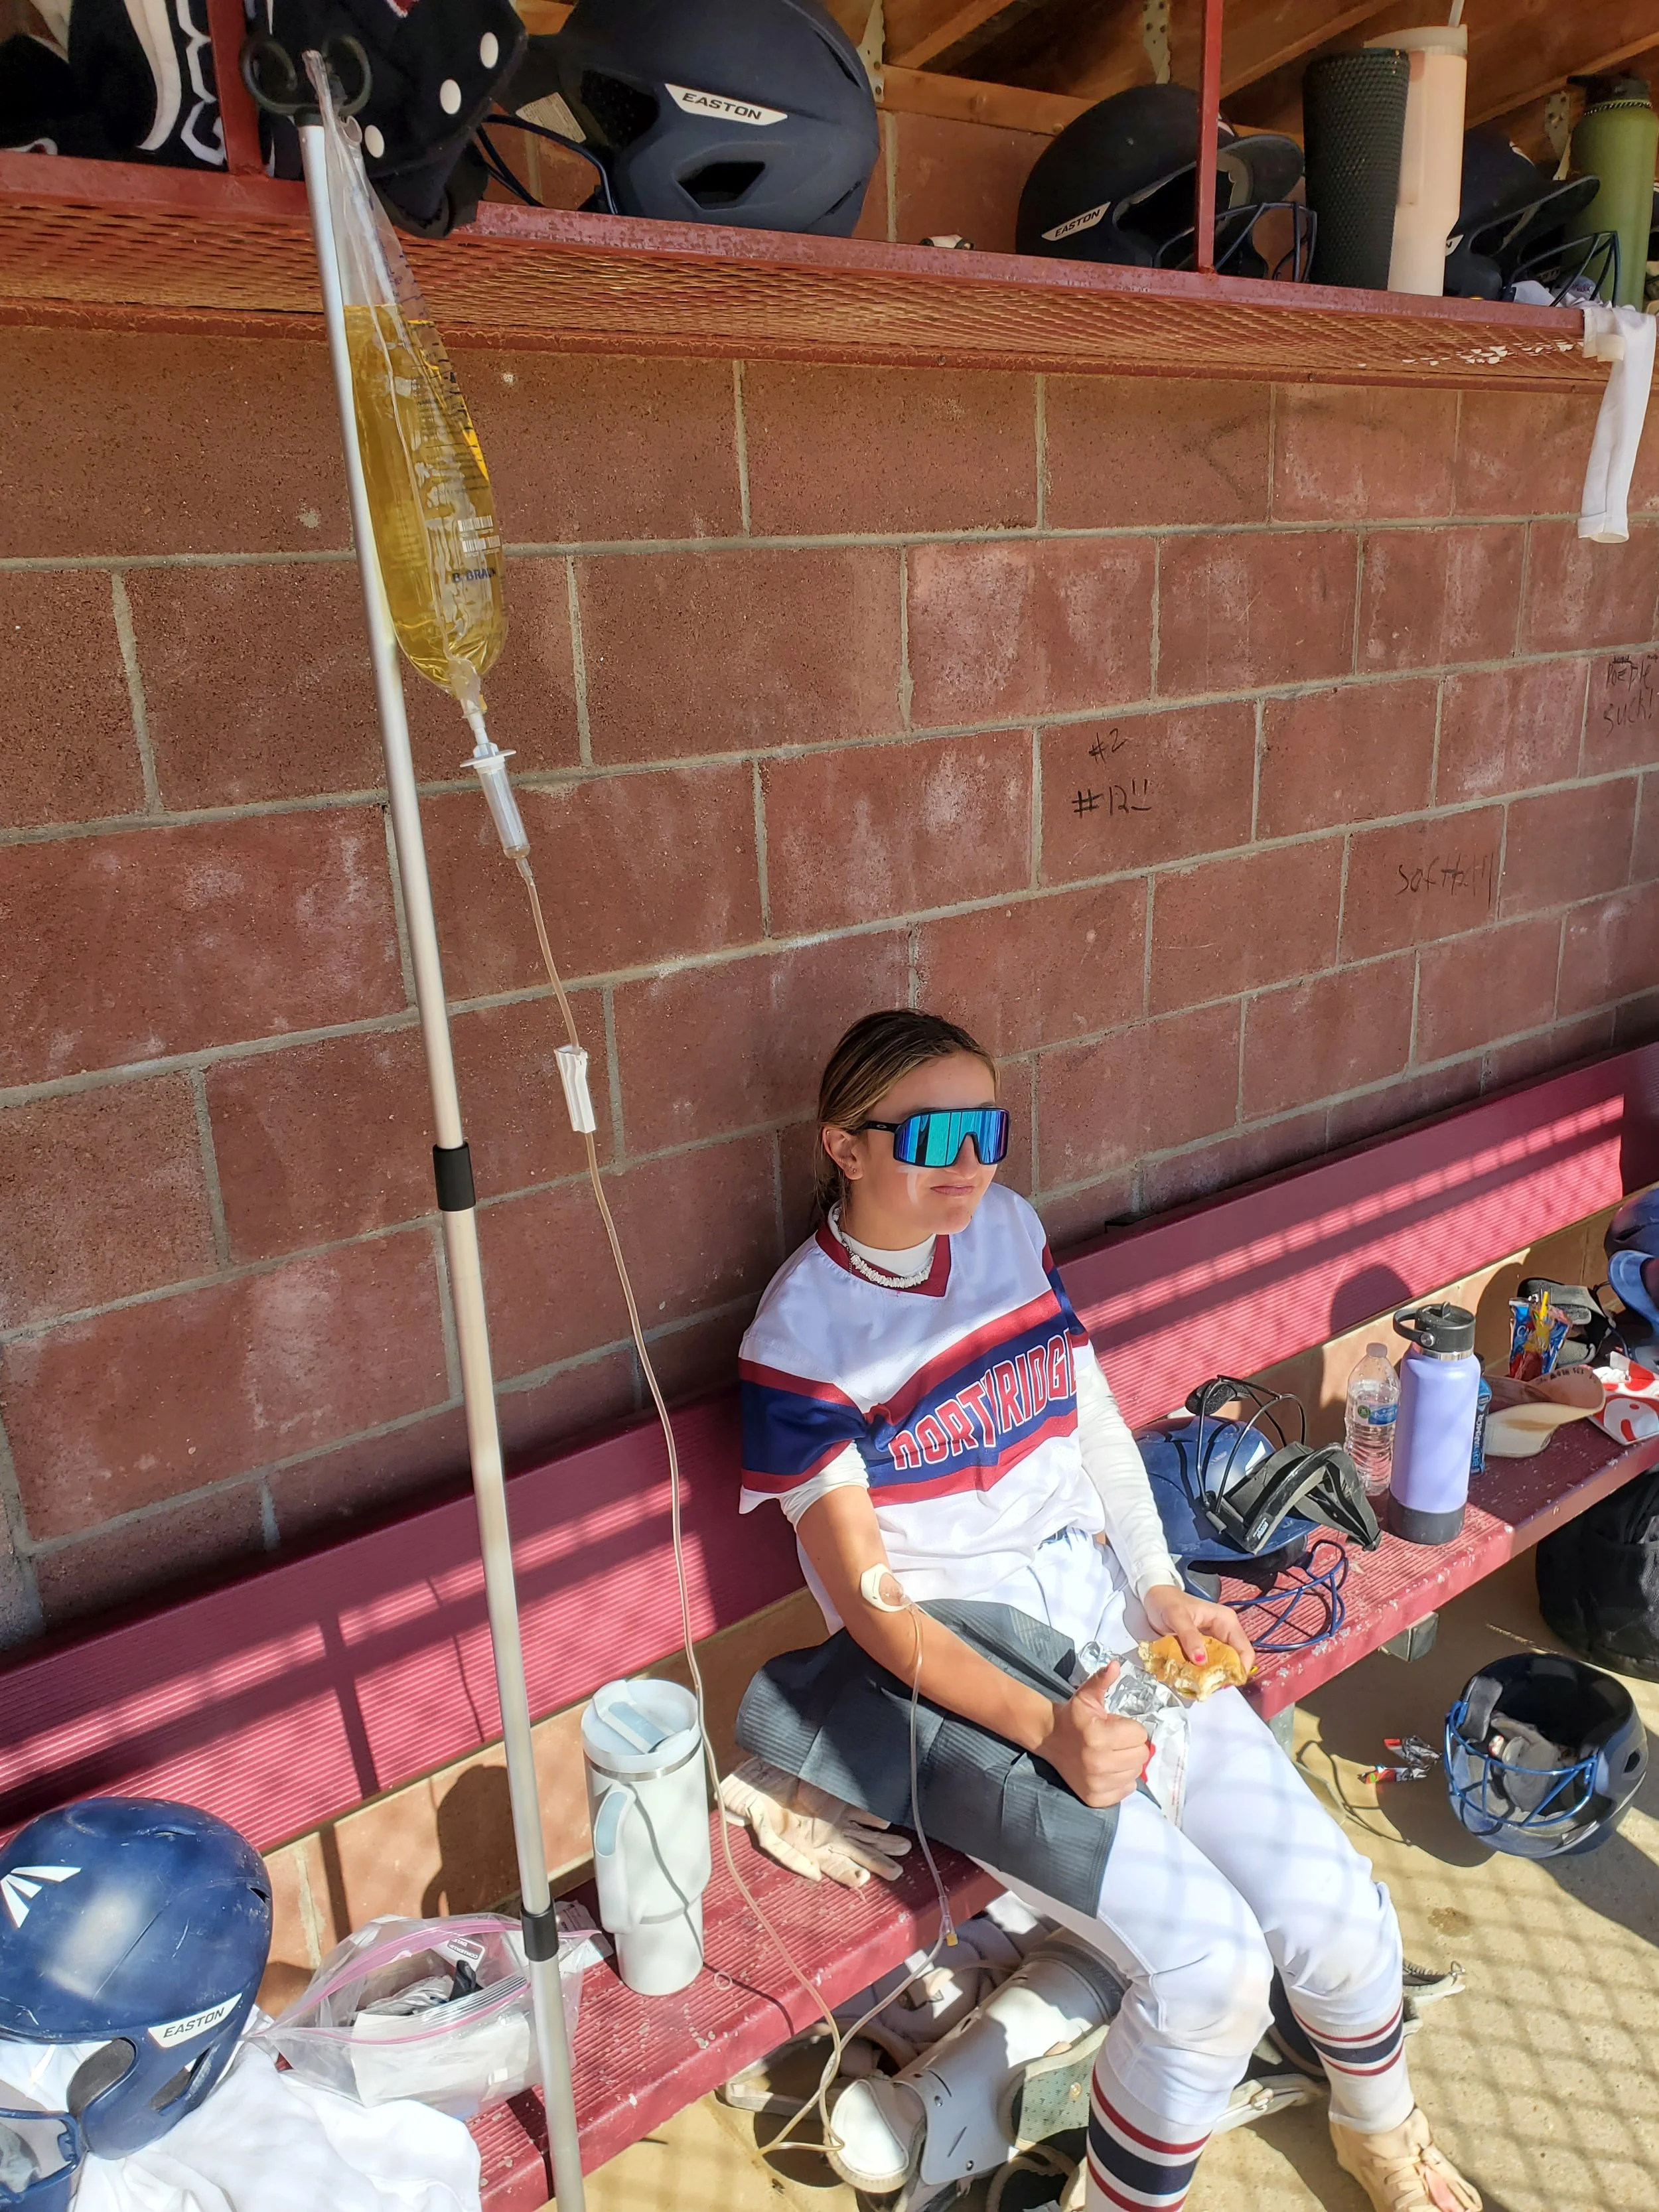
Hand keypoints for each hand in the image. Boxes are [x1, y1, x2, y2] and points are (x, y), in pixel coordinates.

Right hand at [719, 1758, 911, 1888]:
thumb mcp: (766, 1838)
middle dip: (877, 1863)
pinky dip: (870, 1816)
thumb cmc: (753, 1814)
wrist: (748, 1784)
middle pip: (855, 1854)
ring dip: (881, 1841)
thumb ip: (789, 1857)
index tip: (864, 1880)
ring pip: (860, 1834)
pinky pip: (854, 1809)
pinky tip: (885, 1821)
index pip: (835, 1867)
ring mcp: (829, 1818)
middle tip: (898, 1872)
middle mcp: (823, 1837)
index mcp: (809, 1850)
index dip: (849, 1874)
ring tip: (903, 1847)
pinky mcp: (831, 1798)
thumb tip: (815, 1875)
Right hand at [1036, 1662, 1150, 1808]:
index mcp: (1098, 1736)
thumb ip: (1103, 1680)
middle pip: (1141, 1756)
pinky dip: (1121, 1780)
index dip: (1130, 1728)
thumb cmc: (1074, 1716)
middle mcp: (1098, 1763)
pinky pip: (1126, 1790)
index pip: (1140, 1735)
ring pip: (1136, 1773)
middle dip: (1131, 1745)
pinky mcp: (1095, 1799)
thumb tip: (1115, 1665)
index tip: (1115, 1726)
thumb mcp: (1087, 1696)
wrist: (1050, 1739)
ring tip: (1111, 1754)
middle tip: (1116, 1740)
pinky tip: (1108, 1769)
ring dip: (1127, 1763)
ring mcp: (1096, 1784)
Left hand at [1142, 1584, 1253, 1673]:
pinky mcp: (1204, 1647)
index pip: (1244, 1650)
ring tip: (1200, 1683)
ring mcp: (1215, 1640)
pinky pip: (1209, 1664)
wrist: (1154, 1597)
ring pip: (1222, 1664)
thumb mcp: (1177, 1616)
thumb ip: (1189, 1637)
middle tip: (1210, 1685)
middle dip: (1225, 1675)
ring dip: (1213, 1675)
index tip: (1226, 1683)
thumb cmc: (1166, 1602)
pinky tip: (1193, 1677)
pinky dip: (1203, 1672)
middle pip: (1235, 1660)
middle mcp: (1224, 1631)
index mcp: (1226, 1621)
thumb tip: (1201, 1660)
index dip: (1240, 1669)